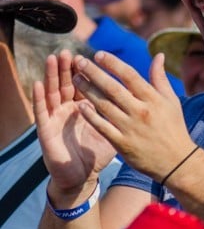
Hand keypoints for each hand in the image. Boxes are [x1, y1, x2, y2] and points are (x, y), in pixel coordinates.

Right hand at [34, 51, 116, 193]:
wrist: (81, 177)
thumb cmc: (98, 154)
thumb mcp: (113, 131)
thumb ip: (123, 112)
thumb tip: (141, 97)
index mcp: (84, 107)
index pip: (86, 84)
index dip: (88, 70)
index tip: (93, 54)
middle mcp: (68, 109)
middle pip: (67, 83)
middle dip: (68, 67)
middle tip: (69, 51)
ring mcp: (55, 117)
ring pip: (52, 92)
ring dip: (51, 75)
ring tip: (52, 58)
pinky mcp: (45, 129)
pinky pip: (41, 112)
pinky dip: (39, 98)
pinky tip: (38, 84)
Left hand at [68, 50, 195, 181]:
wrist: (177, 162)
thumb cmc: (174, 128)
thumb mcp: (171, 101)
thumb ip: (160, 78)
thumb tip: (158, 55)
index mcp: (153, 99)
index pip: (129, 76)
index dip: (113, 63)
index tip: (98, 54)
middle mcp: (141, 111)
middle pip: (113, 88)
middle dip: (93, 73)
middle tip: (78, 61)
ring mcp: (131, 128)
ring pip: (104, 105)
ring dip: (87, 91)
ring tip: (75, 79)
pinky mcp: (123, 144)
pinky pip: (102, 127)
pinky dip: (91, 116)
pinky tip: (80, 106)